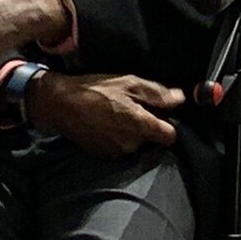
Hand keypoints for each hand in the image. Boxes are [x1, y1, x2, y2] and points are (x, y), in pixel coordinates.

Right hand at [31, 71, 183, 155]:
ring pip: (136, 144)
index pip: (170, 137)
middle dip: (147, 126)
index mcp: (141, 126)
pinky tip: (106, 124)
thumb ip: (157, 93)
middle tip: (133, 108)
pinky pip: (120, 148)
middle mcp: (132, 144)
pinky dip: (118, 138)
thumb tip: (180, 98)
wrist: (60, 104)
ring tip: (117, 115)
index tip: (162, 115)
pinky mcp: (104, 156)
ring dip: (132, 133)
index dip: (169, 125)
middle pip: (152, 140)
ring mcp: (117, 153)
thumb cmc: (95, 90)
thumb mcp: (128, 83)